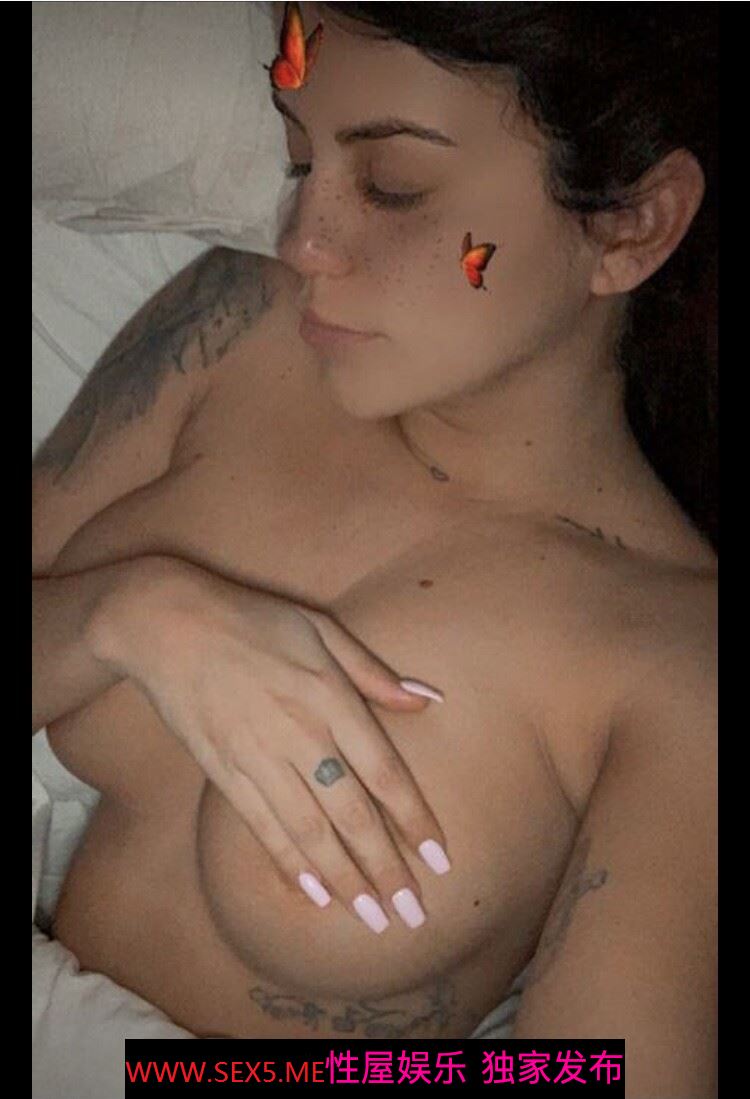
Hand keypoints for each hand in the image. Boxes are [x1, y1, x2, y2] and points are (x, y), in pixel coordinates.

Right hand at [88, 555, 449, 933]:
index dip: (415, 821)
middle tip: (414, 914)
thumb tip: (430, 701)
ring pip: (311, 831)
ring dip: (346, 880)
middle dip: (387, 869)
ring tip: (373, 919)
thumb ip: (374, 672)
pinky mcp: (224, 770)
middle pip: (353, 814)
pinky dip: (290, 864)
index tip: (440, 862)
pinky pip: (263, 827)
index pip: (385, 772)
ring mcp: (259, 756)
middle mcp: (301, 734)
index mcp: (331, 696)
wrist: (168, 624)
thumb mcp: (322, 627)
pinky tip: (315, 895)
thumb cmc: (253, 619)